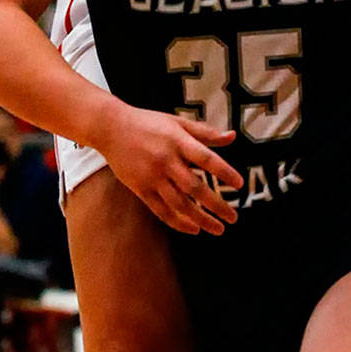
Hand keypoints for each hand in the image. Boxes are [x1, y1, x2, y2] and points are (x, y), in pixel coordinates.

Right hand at [94, 104, 243, 235]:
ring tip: (218, 229)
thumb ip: (206, 132)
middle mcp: (166, 161)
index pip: (206, 159)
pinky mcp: (140, 188)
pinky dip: (178, 222)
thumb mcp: (178, 122)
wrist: (111, 128)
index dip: (224, 172)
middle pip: (195, 187)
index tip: (239, 184)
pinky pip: (161, 210)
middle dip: (216, 205)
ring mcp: (152, 177)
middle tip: (233, 217)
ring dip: (200, 219)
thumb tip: (233, 137)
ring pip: (179, 204)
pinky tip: (193, 229)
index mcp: (178, 141)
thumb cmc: (149, 123)